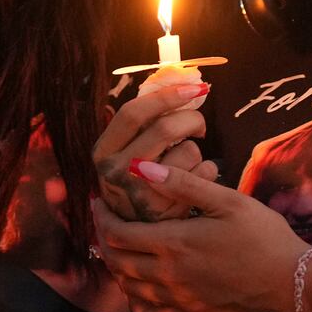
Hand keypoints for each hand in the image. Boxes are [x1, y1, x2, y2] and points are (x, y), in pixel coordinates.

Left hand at [92, 162, 309, 311]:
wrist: (289, 280)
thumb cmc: (263, 235)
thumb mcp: (228, 201)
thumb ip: (184, 184)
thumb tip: (140, 167)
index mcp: (174, 243)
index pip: (117, 233)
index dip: (101, 216)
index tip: (99, 201)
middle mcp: (168, 274)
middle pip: (116, 260)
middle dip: (103, 239)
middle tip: (105, 221)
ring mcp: (177, 298)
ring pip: (128, 286)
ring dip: (117, 266)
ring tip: (121, 246)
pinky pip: (148, 309)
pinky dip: (136, 294)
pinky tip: (142, 283)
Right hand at [93, 84, 216, 221]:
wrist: (137, 230)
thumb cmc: (138, 178)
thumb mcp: (127, 151)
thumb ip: (144, 123)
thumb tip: (180, 81)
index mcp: (103, 151)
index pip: (132, 112)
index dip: (166, 95)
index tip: (195, 87)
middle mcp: (115, 171)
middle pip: (166, 128)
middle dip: (192, 119)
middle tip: (198, 125)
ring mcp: (140, 192)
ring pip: (188, 150)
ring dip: (197, 150)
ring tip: (187, 162)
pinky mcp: (166, 210)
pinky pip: (204, 171)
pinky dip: (208, 169)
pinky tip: (195, 180)